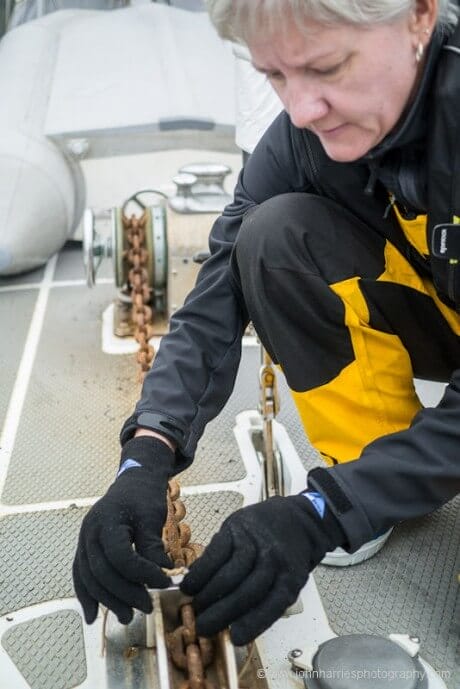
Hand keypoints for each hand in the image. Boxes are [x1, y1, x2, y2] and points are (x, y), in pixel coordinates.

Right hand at [73, 436, 174, 623]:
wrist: (133, 482)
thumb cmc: (144, 497)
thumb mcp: (152, 516)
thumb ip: (152, 546)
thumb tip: (162, 574)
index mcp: (107, 520)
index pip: (121, 557)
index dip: (142, 574)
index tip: (164, 583)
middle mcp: (90, 532)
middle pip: (102, 572)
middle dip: (125, 594)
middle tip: (147, 607)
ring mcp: (83, 541)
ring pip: (89, 578)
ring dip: (107, 601)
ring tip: (127, 617)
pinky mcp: (84, 549)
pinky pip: (81, 576)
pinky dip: (87, 596)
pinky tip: (93, 615)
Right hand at [180, 495, 344, 644]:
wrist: (298, 518)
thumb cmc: (289, 556)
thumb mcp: (290, 578)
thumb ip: (268, 597)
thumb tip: (234, 622)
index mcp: (291, 577)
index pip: (272, 605)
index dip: (253, 623)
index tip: (235, 638)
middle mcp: (274, 559)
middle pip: (246, 591)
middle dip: (222, 614)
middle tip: (203, 627)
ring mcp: (254, 541)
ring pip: (229, 573)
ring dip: (208, 595)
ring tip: (195, 607)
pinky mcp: (236, 527)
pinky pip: (215, 552)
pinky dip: (200, 571)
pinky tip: (191, 584)